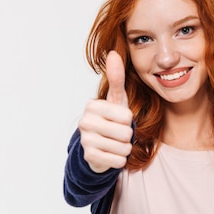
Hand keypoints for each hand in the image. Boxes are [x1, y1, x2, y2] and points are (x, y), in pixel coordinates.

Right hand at [78, 51, 132, 172]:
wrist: (97, 147)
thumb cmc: (110, 120)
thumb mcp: (116, 99)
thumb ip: (116, 78)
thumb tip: (113, 53)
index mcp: (92, 105)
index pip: (127, 116)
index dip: (128, 120)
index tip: (118, 120)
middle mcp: (85, 122)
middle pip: (126, 132)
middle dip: (128, 136)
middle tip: (117, 134)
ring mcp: (85, 140)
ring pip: (124, 148)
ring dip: (124, 148)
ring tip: (114, 143)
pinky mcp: (89, 158)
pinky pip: (118, 160)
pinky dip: (119, 160)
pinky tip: (110, 154)